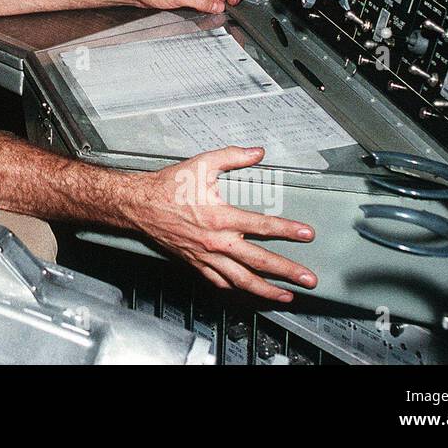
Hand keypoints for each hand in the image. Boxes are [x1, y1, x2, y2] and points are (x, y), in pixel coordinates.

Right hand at [124, 147, 316, 301]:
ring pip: (242, 279)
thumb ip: (232, 157)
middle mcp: (216, 241)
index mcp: (220, 217)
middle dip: (287, 271)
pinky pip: (219, 282)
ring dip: (267, 289)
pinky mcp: (196, 262)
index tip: (307, 234)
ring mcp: (206, 255)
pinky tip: (249, 292)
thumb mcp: (202, 164)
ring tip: (286, 295)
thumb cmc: (168, 186)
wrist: (139, 205)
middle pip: (259, 261)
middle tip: (308, 279)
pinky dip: (237, 289)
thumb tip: (256, 152)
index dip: (288, 229)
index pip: (262, 225)